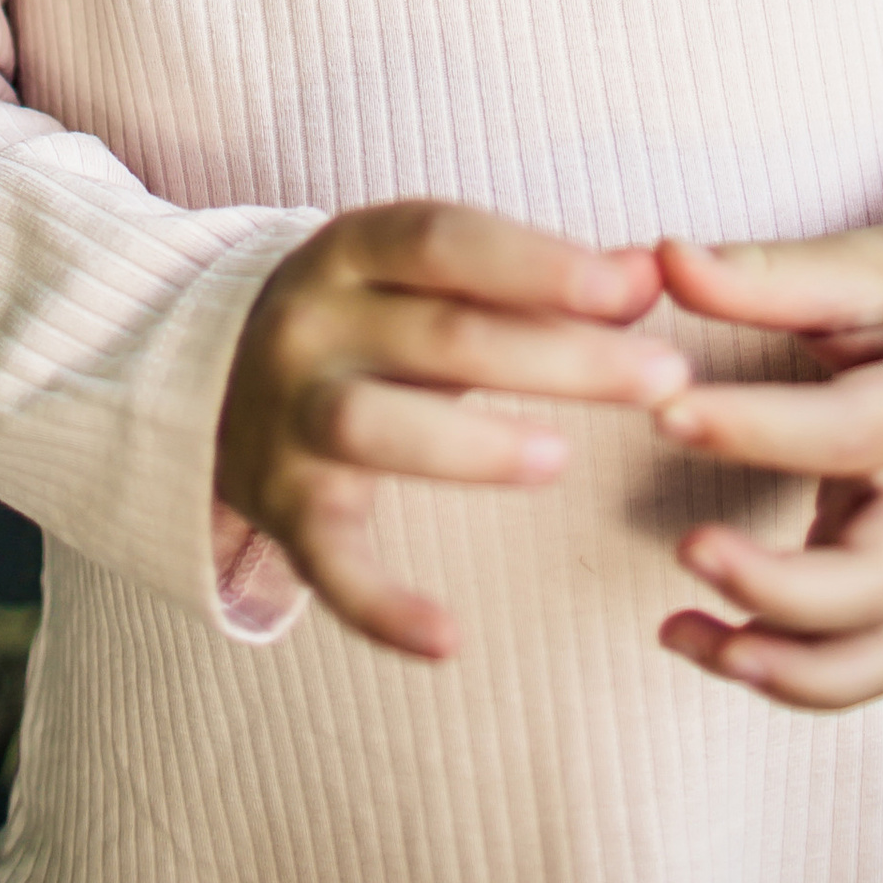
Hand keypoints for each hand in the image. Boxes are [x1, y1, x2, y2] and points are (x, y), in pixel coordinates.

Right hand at [214, 201, 687, 661]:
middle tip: (663, 378)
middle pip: (437, 338)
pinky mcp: (285, 510)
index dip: (537, 263)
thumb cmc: (373, 316)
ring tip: (559, 461)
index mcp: (352, 251)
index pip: (446, 242)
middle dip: (558, 357)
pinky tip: (449, 641)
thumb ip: (543, 278)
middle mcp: (310, 326)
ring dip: (469, 446)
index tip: (629, 290)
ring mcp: (288, 419)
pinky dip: (381, 606)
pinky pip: (328, 563)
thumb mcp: (438, 277)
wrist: (219, 377)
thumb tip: (649, 274)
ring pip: (370, 427)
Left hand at [650, 222, 882, 709]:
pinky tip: (712, 646)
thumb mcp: (858, 265)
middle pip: (878, 580)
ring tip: (680, 630)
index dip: (756, 430)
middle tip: (687, 547)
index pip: (848, 432)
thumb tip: (665, 258)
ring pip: (880, 647)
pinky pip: (870, 662)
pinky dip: (800, 679)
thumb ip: (763, 275)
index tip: (665, 410)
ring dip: (786, 664)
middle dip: (779, 586)